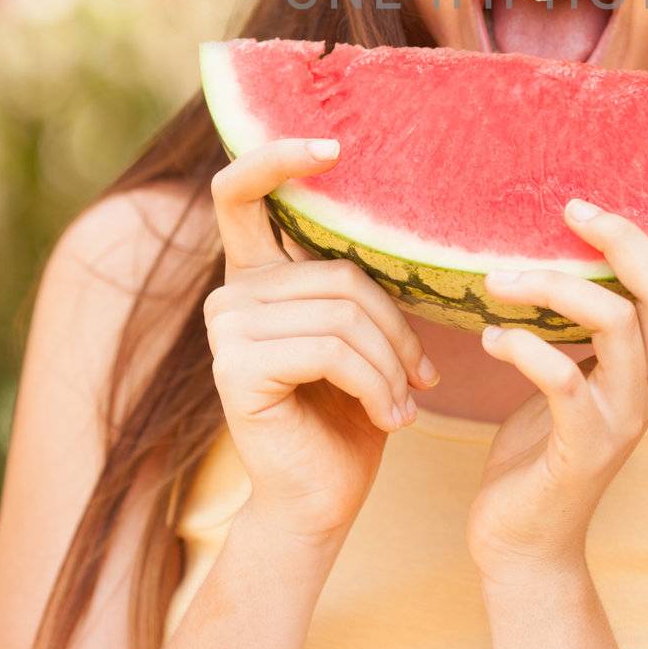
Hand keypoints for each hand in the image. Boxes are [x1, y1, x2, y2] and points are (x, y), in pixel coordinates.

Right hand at [205, 137, 437, 551]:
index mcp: (258, 276)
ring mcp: (225, 330)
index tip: (334, 146)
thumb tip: (408, 221)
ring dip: (392, 363)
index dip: (279, 157)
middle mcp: (231, 295)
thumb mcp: (363, 336)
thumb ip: (357, 284)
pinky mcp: (235, 368)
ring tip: (407, 401)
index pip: (243, 192)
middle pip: (338, 272)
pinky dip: (376, 383)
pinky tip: (392, 418)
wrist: (322, 502)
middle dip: (395, 326)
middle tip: (423, 376)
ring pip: (342, 313)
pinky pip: (332, 349)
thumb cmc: (350, 414)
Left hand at [465, 190, 647, 585]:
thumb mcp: (584, 367)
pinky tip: (492, 338)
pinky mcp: (583, 448)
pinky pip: (564, 380)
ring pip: (616, 323)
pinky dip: (523, 347)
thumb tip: (574, 236)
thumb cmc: (546, 442)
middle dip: (627, 239)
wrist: (523, 542)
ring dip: (552, 286)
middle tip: (574, 209)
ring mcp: (624, 420)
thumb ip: (597, 317)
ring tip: (498, 281)